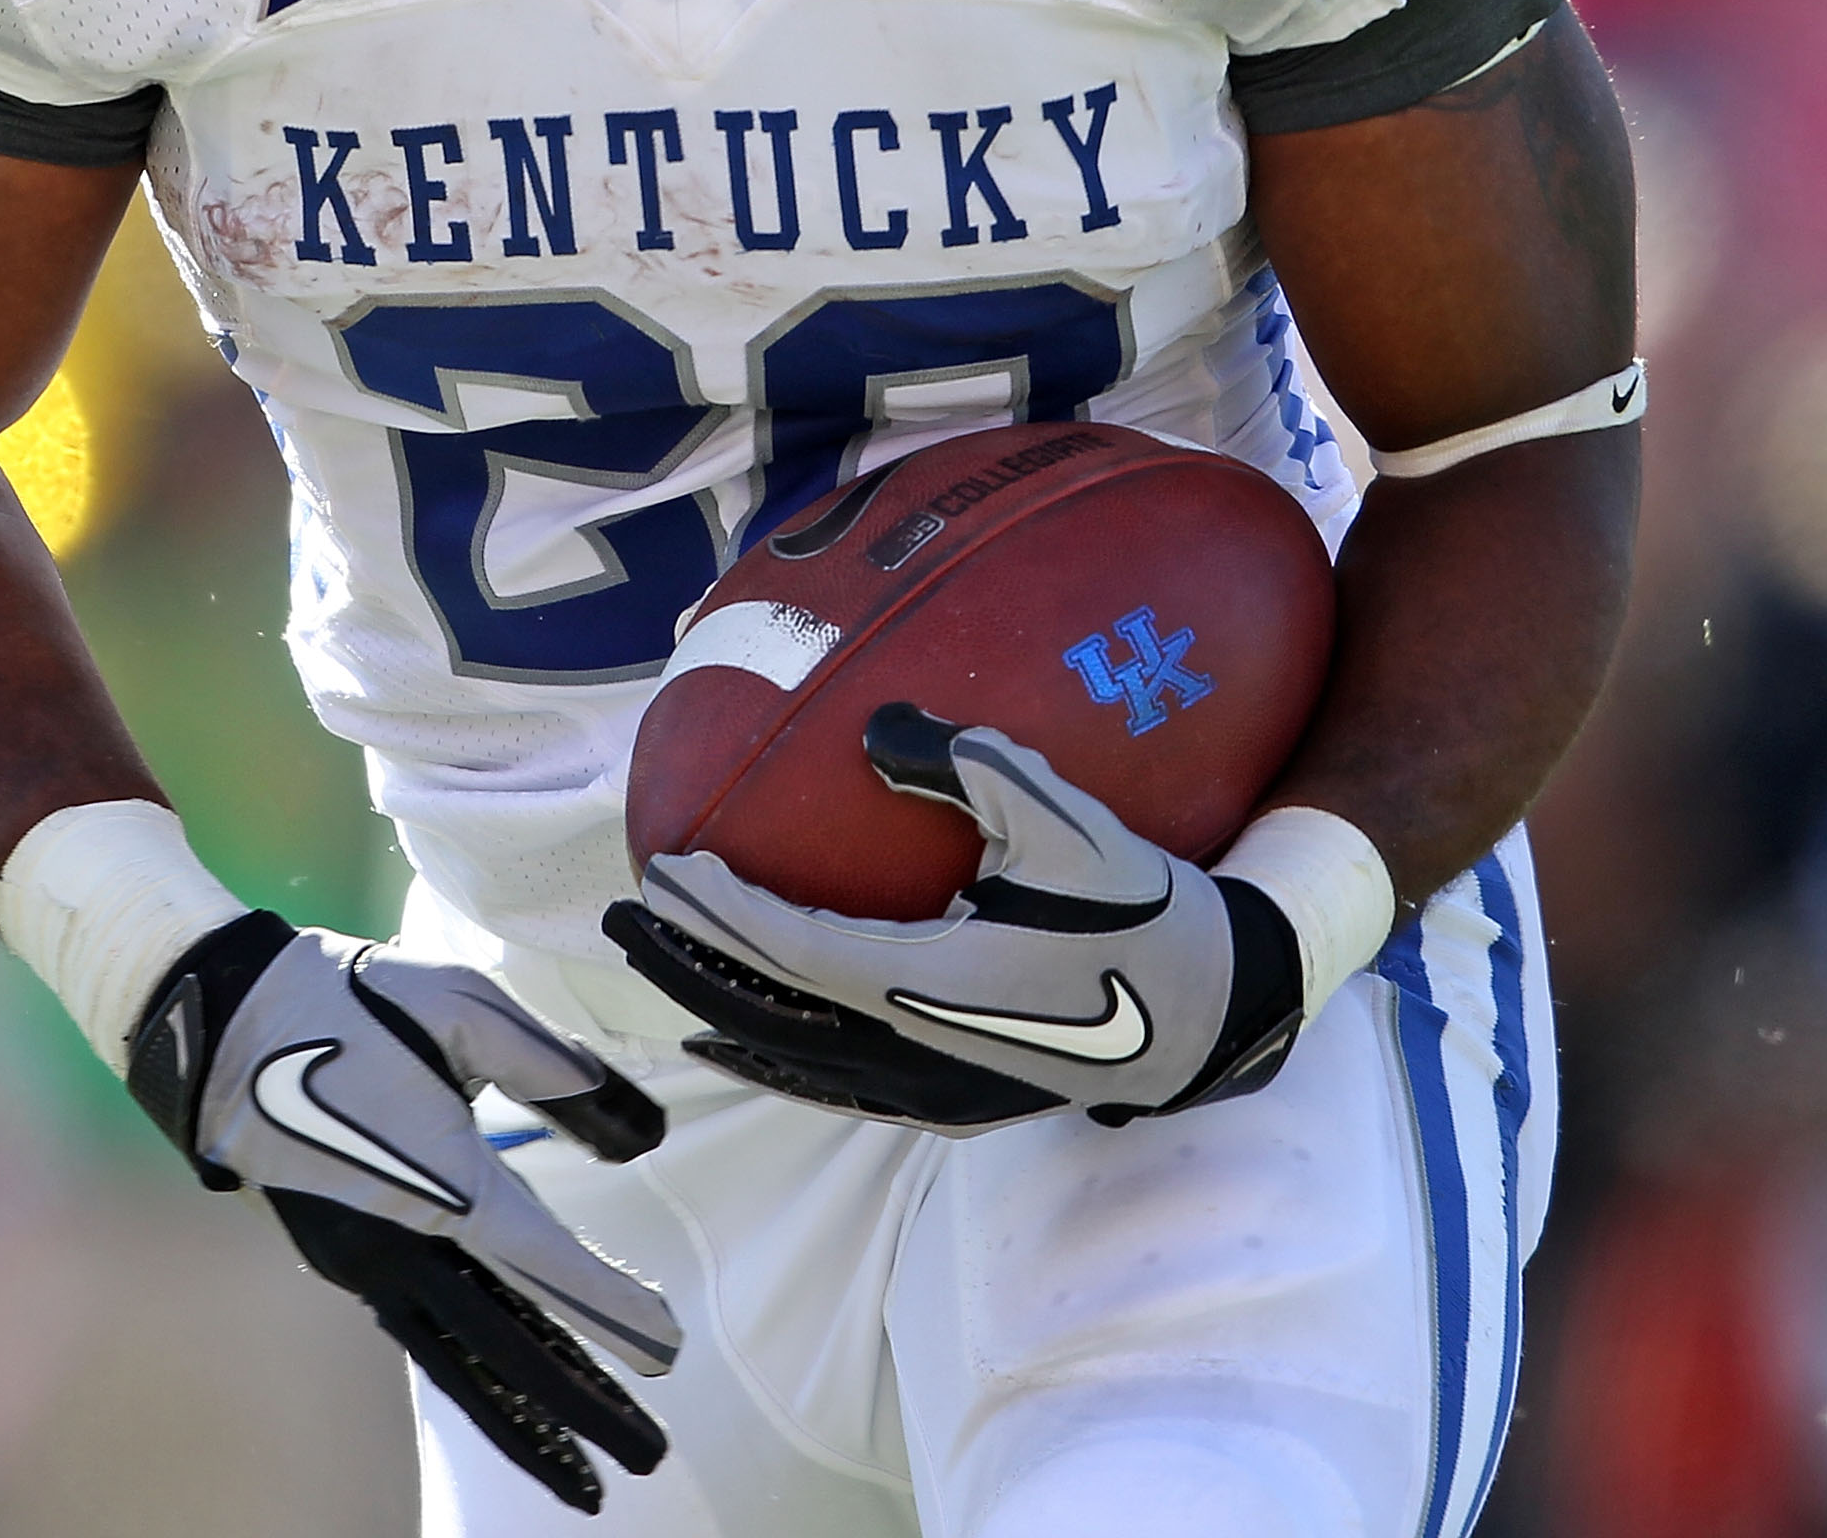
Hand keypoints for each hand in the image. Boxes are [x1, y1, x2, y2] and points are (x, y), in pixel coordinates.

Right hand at [127, 912, 680, 1512]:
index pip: (540, 1260)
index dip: (607, 1306)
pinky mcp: (345, 1261)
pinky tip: (511, 1397)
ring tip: (589, 1474)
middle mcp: (399, 1243)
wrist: (223, 1026)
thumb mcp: (463, 1005)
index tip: (666, 1349)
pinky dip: (476, 1380)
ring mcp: (364, 1262)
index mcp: (434, 1180)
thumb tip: (641, 1131)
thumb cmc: (349, 1001)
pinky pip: (425, 1337)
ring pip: (460, 1362)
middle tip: (650, 1452)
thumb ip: (554, 1067)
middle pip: (506, 1345)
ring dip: (528, 1419)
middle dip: (582, 1403)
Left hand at [602, 704, 1304, 1132]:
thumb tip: (881, 725)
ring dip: (717, 1010)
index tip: (665, 869)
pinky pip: (832, 1083)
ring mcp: (929, 1088)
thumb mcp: (1065, 822)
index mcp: (930, 985)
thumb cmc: (1138, 908)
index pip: (792, 950)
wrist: (1208, 1014)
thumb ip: (974, 765)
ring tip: (654, 970)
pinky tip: (738, 1036)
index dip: (721, 915)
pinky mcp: (948, 1101)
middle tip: (618, 916)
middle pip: (767, 1013)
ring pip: (792, 1058)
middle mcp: (914, 1049)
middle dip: (686, 964)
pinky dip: (772, 1054)